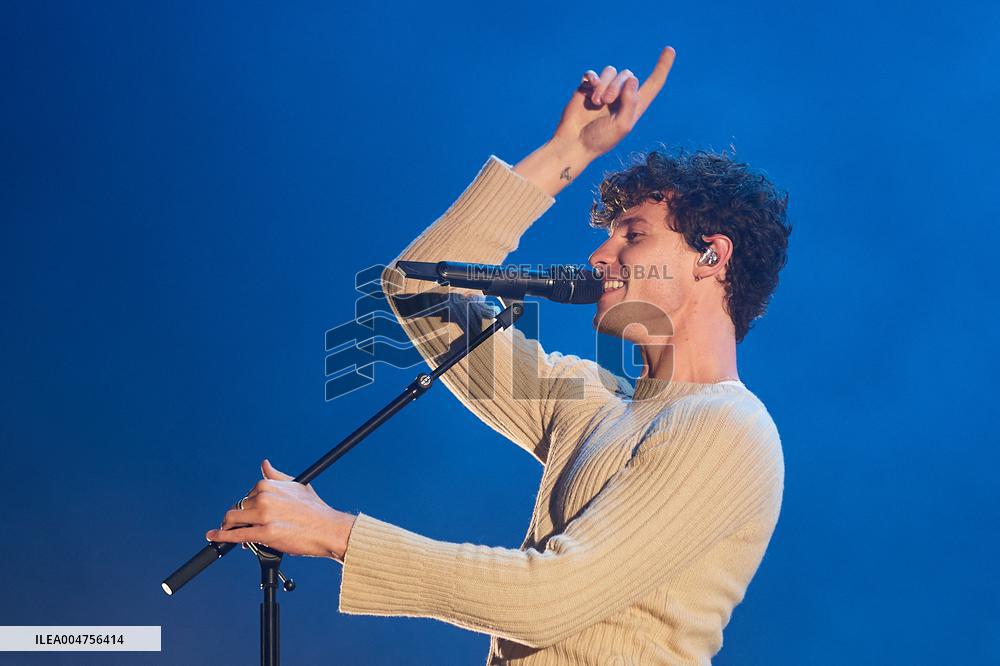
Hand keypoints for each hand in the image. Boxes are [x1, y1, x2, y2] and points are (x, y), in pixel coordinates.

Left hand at [205, 459, 355, 559]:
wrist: (329, 529)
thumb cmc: (315, 510)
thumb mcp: (297, 485)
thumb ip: (277, 476)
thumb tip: (264, 465)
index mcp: (269, 484)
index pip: (247, 495)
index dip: (247, 506)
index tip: (250, 514)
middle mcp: (264, 497)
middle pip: (238, 508)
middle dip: (237, 518)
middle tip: (238, 526)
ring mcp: (264, 515)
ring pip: (232, 520)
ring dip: (226, 526)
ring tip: (226, 531)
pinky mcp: (264, 533)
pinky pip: (237, 535)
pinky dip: (221, 536)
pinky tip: (213, 536)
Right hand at [551, 46, 675, 159]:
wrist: (574, 143)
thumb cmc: (600, 140)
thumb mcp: (622, 126)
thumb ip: (630, 103)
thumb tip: (632, 79)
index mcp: (634, 106)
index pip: (653, 84)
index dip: (662, 68)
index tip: (670, 50)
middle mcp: (621, 96)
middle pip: (627, 74)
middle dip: (617, 85)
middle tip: (606, 101)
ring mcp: (604, 90)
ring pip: (610, 71)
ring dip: (604, 84)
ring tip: (596, 101)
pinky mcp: (587, 88)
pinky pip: (593, 73)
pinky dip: (592, 77)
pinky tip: (588, 87)